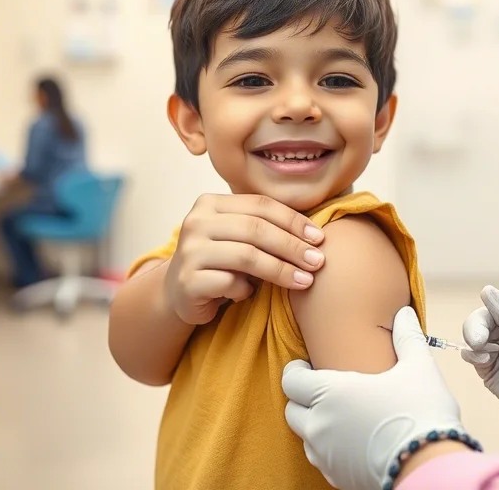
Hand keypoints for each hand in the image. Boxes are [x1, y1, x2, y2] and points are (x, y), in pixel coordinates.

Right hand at [164, 193, 324, 324]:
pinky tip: (250, 294)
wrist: (179, 291)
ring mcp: (189, 251)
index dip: (294, 221)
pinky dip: (247, 290)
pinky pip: (230, 283)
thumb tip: (315, 236)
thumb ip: (265, 227)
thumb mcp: (239, 237)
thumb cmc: (221, 261)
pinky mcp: (188, 281)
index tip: (319, 238)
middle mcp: (196, 222)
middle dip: (293, 246)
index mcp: (211, 203)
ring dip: (281, 270)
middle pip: (256, 230)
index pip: (261, 205)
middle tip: (318, 262)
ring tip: (305, 281)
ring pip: (247, 257)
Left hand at [283, 306, 466, 489]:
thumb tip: (404, 314)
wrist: (429, 465)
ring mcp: (325, 455)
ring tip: (339, 416)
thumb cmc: (421, 413)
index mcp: (331, 393)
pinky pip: (322, 459)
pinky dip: (329, 448)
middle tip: (323, 390)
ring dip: (315, 424)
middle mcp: (319, 425)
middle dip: (302, 398)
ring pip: (305, 437)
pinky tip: (351, 441)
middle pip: (292, 410)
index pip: (291, 380)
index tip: (307, 366)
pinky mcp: (336, 477)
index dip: (296, 372)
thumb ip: (407, 337)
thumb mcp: (418, 368)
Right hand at [461, 286, 498, 475]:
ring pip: (479, 339)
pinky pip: (478, 359)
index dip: (487, 312)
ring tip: (485, 358)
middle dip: (476, 329)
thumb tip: (489, 292)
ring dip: (474, 344)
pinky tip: (483, 363)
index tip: (480, 332)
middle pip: (487, 321)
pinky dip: (473, 357)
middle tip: (478, 345)